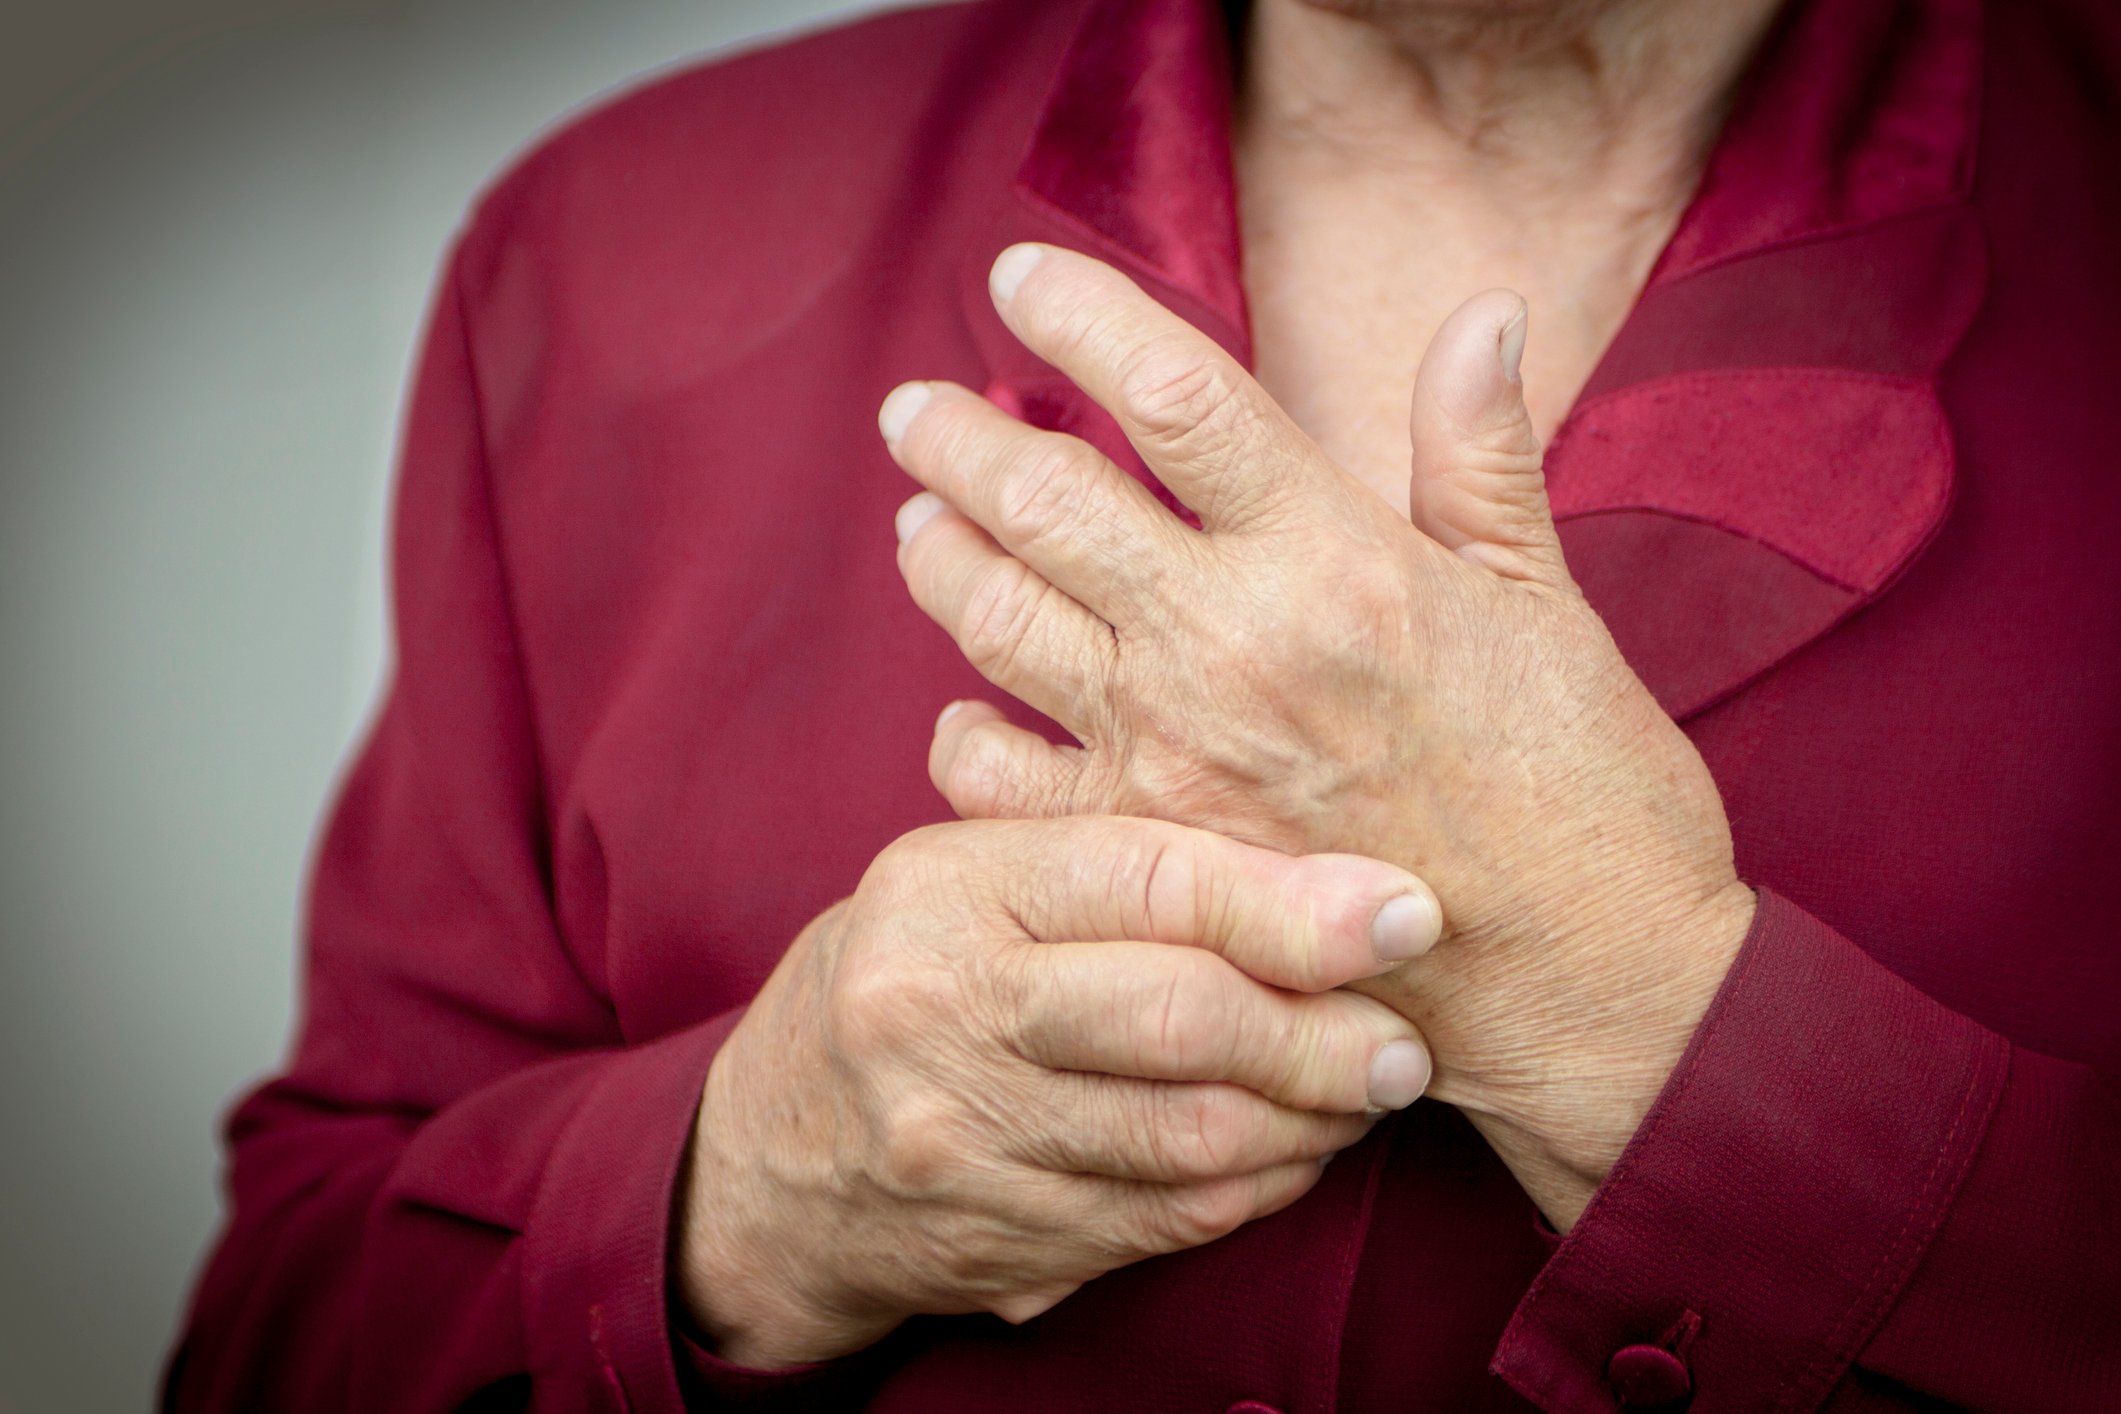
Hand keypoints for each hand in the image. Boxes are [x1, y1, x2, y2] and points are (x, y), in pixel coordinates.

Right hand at [677, 815, 1440, 1366]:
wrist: (774, 1153)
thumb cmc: (911, 977)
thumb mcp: (970, 882)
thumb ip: (1111, 864)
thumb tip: (1325, 877)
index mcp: (949, 888)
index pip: (1148, 879)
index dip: (1294, 902)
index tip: (1407, 913)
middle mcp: (943, 1008)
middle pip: (1181, 1019)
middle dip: (1324, 1034)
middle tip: (1404, 1041)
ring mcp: (963, 1138)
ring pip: (1190, 1136)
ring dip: (1309, 1122)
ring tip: (1365, 1091)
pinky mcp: (997, 1237)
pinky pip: (1169, 1219)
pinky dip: (1256, 1188)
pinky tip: (1292, 1152)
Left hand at [880, 244, 1755, 1224]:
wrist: (1591, 984)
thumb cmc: (1584, 789)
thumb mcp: (1542, 600)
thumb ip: (1481, 454)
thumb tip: (1481, 312)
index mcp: (1333, 556)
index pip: (1173, 392)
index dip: (1081, 314)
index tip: (1021, 275)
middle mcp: (1229, 642)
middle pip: (1045, 498)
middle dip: (960, 438)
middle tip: (913, 409)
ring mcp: (1172, 757)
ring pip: (998, 623)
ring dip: (941, 560)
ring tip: (918, 526)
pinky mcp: (1147, 859)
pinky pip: (1001, 782)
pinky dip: (964, 739)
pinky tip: (961, 714)